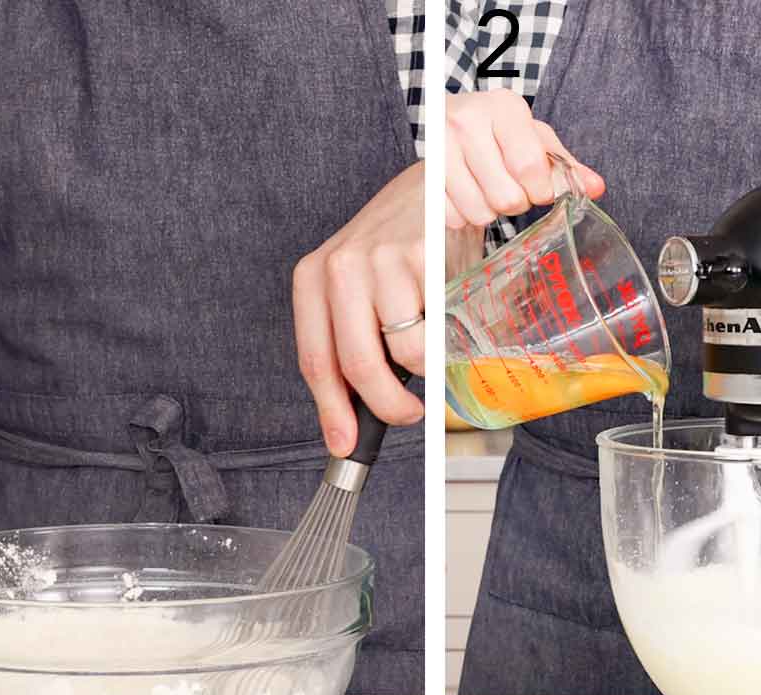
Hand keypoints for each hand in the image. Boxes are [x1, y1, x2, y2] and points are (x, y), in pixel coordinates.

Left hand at [292, 161, 424, 456]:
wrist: (435, 185)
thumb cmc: (397, 246)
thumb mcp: (359, 285)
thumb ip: (353, 337)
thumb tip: (358, 412)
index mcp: (313, 278)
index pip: (315, 360)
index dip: (331, 411)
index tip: (343, 443)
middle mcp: (340, 267)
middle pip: (357, 365)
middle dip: (386, 407)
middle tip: (406, 415)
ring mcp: (382, 261)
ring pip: (403, 354)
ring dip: (424, 374)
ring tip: (432, 358)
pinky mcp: (423, 257)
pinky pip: (438, 329)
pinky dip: (447, 344)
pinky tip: (447, 324)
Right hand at [446, 88, 604, 228]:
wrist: (448, 120)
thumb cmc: (500, 131)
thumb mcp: (535, 138)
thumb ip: (564, 165)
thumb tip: (595, 188)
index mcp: (504, 107)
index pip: (530, 167)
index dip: (541, 191)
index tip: (540, 190)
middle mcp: (468, 121)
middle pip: (506, 196)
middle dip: (516, 203)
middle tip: (511, 189)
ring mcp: (440, 146)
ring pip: (480, 212)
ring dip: (490, 212)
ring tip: (488, 191)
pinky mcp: (424, 173)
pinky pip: (453, 217)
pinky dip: (464, 216)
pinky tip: (467, 195)